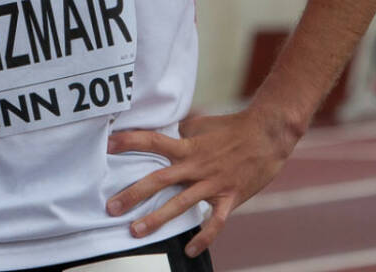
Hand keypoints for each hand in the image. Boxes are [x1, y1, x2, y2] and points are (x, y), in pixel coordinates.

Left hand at [104, 108, 299, 257]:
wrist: (268, 134)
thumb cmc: (232, 127)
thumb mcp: (201, 125)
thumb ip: (181, 136)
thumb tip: (166, 139)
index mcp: (188, 146)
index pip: (153, 141)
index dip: (130, 141)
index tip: (108, 144)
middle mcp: (196, 166)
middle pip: (158, 179)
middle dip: (132, 194)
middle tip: (111, 207)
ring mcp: (212, 183)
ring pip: (180, 204)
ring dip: (156, 219)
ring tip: (135, 231)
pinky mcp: (229, 198)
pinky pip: (214, 222)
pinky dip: (203, 238)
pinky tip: (190, 250)